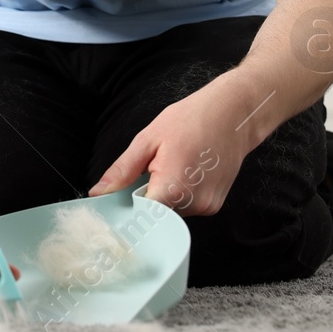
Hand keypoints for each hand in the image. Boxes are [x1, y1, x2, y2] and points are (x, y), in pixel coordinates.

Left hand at [87, 75, 259, 215]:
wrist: (234, 114)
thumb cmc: (191, 119)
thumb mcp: (148, 139)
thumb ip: (122, 170)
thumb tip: (99, 192)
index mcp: (174, 188)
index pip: (141, 217)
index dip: (127, 209)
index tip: (118, 199)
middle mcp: (194, 204)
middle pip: (156, 214)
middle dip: (145, 198)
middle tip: (146, 171)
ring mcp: (207, 206)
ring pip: (171, 211)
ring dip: (163, 195)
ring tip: (169, 165)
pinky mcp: (214, 205)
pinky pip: (186, 206)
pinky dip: (178, 193)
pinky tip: (183, 170)